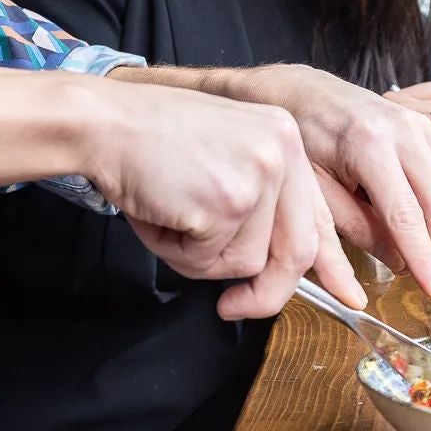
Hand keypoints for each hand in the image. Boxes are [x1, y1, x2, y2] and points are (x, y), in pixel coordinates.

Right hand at [87, 79, 364, 320]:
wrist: (104, 122)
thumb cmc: (147, 142)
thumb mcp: (221, 157)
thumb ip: (257, 201)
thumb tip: (268, 268)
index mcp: (284, 137)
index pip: (314, 216)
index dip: (318, 265)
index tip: (326, 295)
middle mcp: (282, 151)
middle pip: (296, 250)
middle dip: (265, 293)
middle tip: (231, 307)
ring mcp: (259, 176)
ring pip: (247, 262)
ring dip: (201, 259)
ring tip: (170, 216)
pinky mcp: (227, 202)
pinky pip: (209, 262)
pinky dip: (177, 252)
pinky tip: (159, 213)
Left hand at [231, 66, 430, 302]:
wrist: (300, 91)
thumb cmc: (298, 137)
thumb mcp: (313, 190)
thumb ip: (355, 229)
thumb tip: (397, 262)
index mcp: (368, 146)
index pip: (407, 216)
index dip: (426, 260)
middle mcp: (401, 130)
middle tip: (416, 271)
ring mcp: (415, 123)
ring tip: (398, 231)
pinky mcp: (420, 123)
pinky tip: (401, 195)